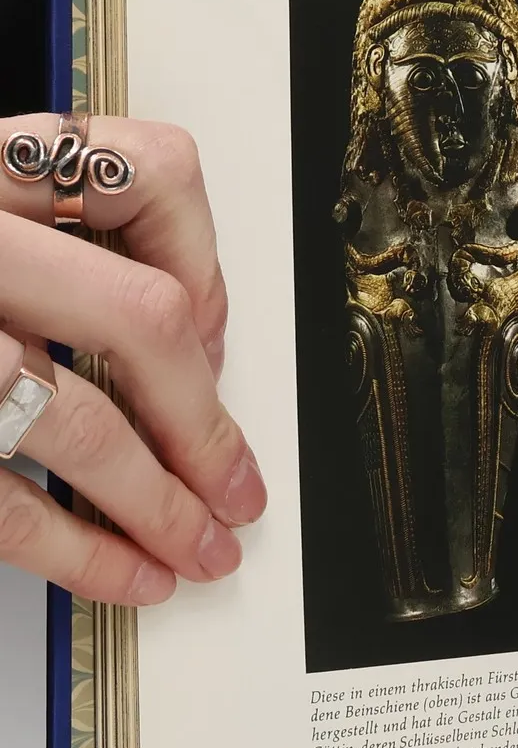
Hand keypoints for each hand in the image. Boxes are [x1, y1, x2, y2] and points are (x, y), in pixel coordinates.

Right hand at [0, 115, 265, 605]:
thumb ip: (50, 239)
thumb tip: (187, 338)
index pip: (148, 173)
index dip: (205, 259)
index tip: (211, 328)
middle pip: (142, 319)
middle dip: (206, 420)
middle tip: (237, 486)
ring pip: (79, 422)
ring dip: (160, 503)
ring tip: (200, 547)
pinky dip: (79, 550)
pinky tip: (125, 574)